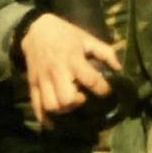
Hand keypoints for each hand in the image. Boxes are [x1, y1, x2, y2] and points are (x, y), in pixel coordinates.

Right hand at [20, 13, 121, 127]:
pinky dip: (45, 118)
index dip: (103, 89)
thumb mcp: (88, 39)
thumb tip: (119, 68)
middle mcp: (57, 72)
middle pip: (66, 98)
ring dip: (63, 109)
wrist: (36, 30)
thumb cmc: (66, 35)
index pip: (91, 80)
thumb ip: (106, 53)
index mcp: (73, 60)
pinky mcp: (32, 85)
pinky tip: (54, 122)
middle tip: (83, 96)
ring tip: (70, 102)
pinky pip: (36, 107)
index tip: (107, 91)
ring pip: (51, 106)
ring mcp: (42, 80)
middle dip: (78, 102)